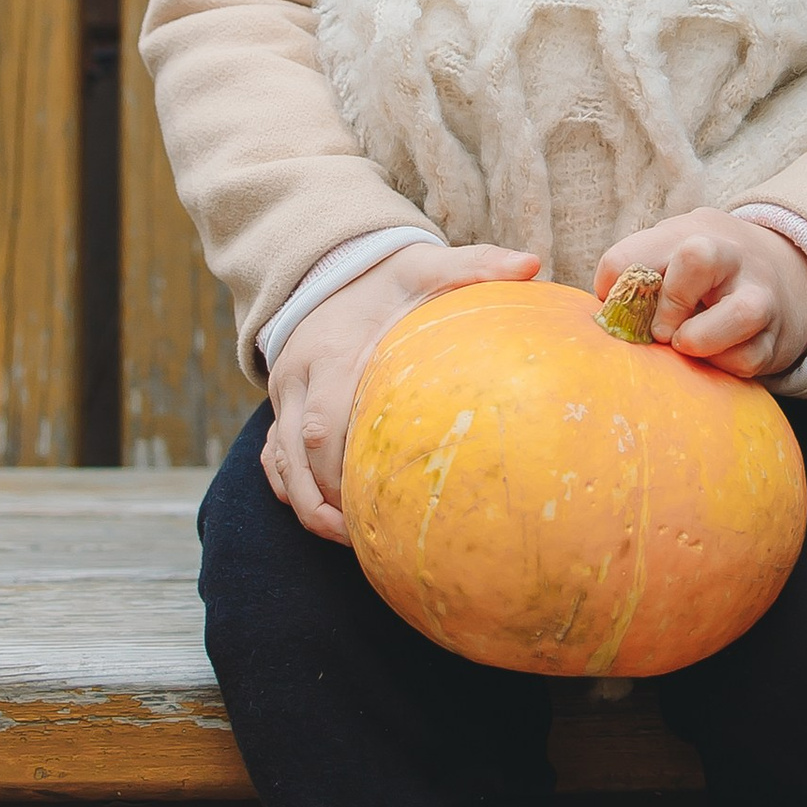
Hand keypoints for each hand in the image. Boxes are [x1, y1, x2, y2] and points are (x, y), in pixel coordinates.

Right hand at [262, 239, 539, 542]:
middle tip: (365, 538)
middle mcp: (295, 379)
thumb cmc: (392, 276)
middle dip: (324, 501)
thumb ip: (474, 265)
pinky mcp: (281, 410)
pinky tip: (329, 521)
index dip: (340, 471)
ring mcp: (282, 398)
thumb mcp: (428, 264)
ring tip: (350, 542)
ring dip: (308, 506)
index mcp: (329, 353)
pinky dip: (295, 493)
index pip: (322, 425)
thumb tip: (531, 264)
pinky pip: (274, 462)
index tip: (373, 505)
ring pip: (280, 465)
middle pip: (295, 456)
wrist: (336, 264)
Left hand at [594, 212, 806, 383]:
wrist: (787, 274)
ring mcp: (759, 294)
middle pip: (697, 257)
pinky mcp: (773, 337)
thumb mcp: (673, 254)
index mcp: (690, 231)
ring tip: (685, 344)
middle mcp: (729, 255)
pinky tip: (712, 355)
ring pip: (742, 312)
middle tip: (659, 330)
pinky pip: (747, 358)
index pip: (632, 255)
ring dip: (701, 338)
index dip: (613, 289)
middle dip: (670, 300)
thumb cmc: (706, 272)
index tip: (618, 308)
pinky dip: (723, 364)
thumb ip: (637, 277)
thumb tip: (607, 315)